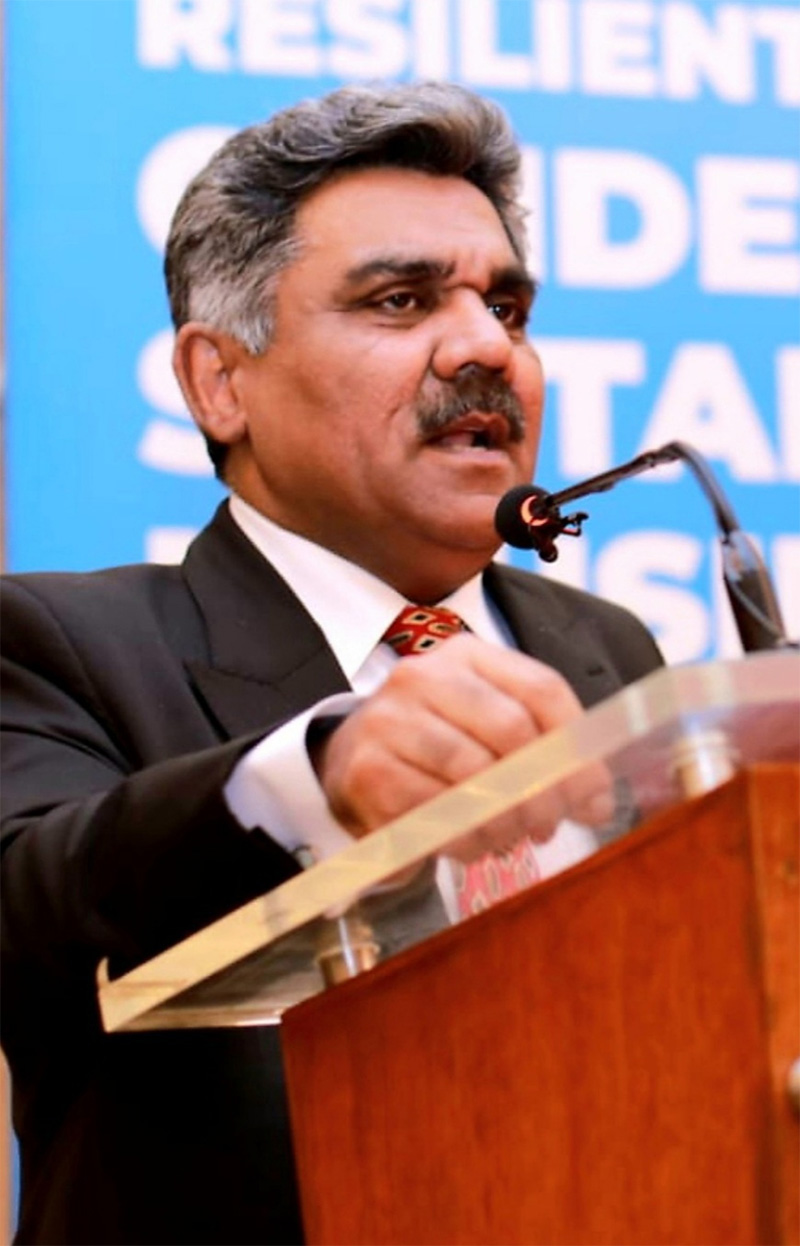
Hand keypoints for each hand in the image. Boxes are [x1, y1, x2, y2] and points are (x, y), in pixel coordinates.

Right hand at [311, 635, 611, 851]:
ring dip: (506, 822)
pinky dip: (467, 840)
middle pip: (513, 730)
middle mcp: (422, 676)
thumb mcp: (491, 729)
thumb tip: (599, 804)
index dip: (578, 748)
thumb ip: (549, 752)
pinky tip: (473, 844)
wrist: (350, 761)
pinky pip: (436, 815)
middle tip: (548, 825)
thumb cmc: (439, 746)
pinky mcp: (367, 772)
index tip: (595, 798)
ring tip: (511, 837)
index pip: (542, 689)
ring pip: (475, 776)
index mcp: (465, 655)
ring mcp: (389, 721)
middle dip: (544, 790)